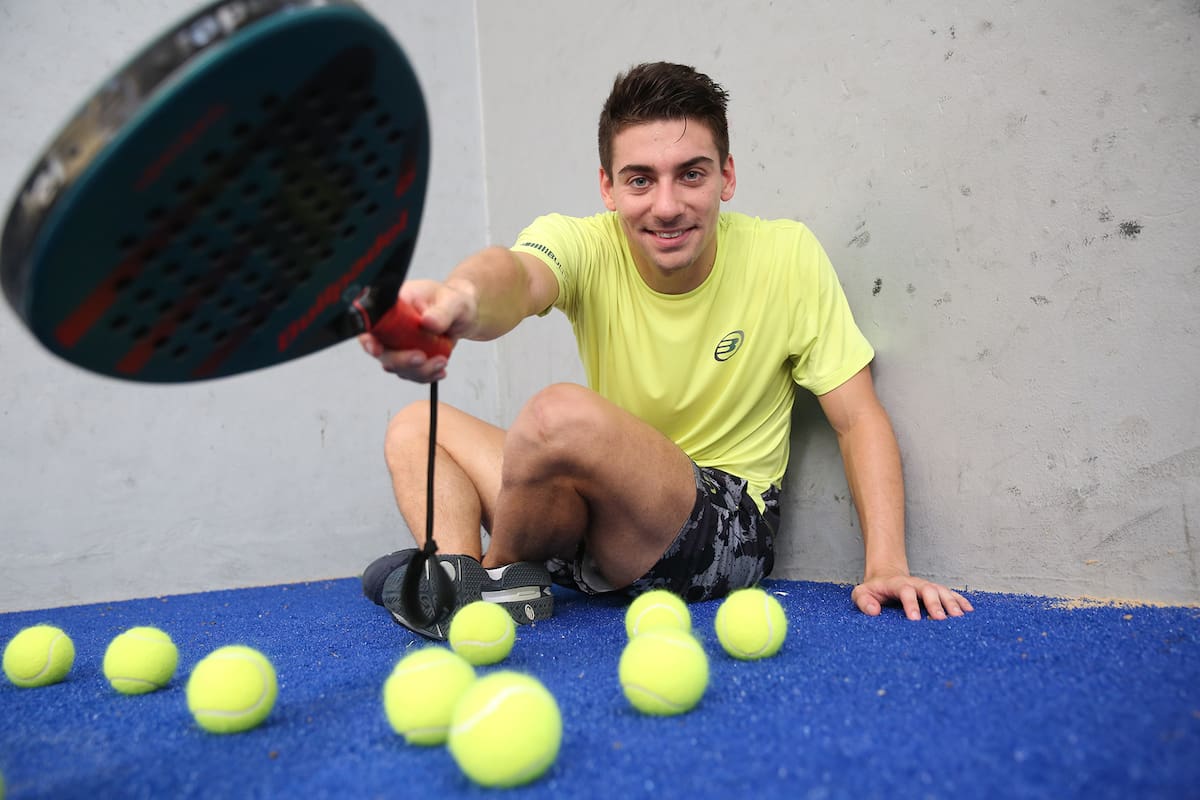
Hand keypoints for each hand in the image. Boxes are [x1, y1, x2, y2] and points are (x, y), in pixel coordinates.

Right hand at [358, 279, 473, 382]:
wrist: (463, 315)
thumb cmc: (455, 301)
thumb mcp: (453, 302)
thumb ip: (442, 312)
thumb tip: (428, 323)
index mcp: (394, 305)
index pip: (371, 323)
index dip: (368, 338)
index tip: (378, 350)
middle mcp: (391, 325)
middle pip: (382, 350)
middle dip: (400, 360)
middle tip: (422, 358)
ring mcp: (398, 343)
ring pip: (397, 366)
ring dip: (418, 371)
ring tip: (441, 362)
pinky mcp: (409, 356)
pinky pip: (411, 372)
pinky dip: (425, 376)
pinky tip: (439, 371)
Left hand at [852, 573, 973, 620]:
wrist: (886, 576)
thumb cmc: (874, 589)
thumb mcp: (861, 593)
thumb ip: (863, 601)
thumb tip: (873, 611)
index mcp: (897, 584)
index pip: (905, 591)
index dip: (910, 603)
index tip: (914, 619)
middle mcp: (915, 583)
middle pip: (928, 589)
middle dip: (935, 603)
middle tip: (941, 619)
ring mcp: (927, 586)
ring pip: (942, 591)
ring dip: (951, 603)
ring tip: (959, 617)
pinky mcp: (935, 591)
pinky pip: (951, 594)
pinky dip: (960, 601)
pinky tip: (969, 611)